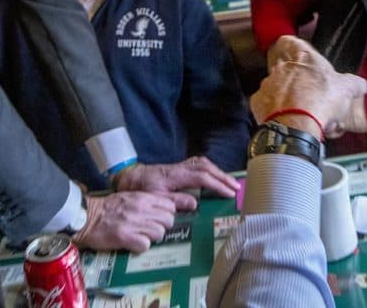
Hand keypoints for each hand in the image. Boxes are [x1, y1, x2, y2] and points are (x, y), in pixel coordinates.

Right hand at [73, 192, 175, 252]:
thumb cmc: (107, 207)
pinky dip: (140, 247)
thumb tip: (161, 211)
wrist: (86, 216)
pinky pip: (145, 245)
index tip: (160, 219)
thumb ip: (145, 202)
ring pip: (160, 233)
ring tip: (141, 237)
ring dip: (152, 238)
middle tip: (151, 230)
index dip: (167, 214)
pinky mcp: (125, 237)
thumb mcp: (129, 197)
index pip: (170, 206)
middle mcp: (141, 209)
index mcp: (142, 198)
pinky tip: (132, 244)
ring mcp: (134, 223)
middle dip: (162, 227)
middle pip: (168, 220)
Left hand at [113, 156, 239, 207]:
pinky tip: (214, 176)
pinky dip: (209, 168)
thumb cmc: (141, 189)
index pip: (203, 177)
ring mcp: (179, 166)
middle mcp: (180, 168)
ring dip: (218, 172)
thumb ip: (175, 201)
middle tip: (237, 187)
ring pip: (203, 163)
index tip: (230, 193)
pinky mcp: (178, 167)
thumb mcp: (156, 198)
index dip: (218, 185)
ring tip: (230, 182)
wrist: (129, 177)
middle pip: (207, 167)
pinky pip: (198, 164)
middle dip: (223, 177)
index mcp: (176, 176)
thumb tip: (194, 202)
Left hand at [252, 35, 366, 137]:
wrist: (297, 125)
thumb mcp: (347, 90)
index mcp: (303, 59)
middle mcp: (282, 68)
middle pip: (285, 68)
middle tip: (310, 95)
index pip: (290, 41)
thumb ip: (354, 84)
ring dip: (286, 97)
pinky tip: (288, 121)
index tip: (295, 50)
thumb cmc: (320, 102)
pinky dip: (275, 112)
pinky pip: (266, 105)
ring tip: (302, 113)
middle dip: (296, 80)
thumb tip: (361, 85)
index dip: (292, 45)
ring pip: (276, 88)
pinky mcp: (259, 103)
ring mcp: (268, 85)